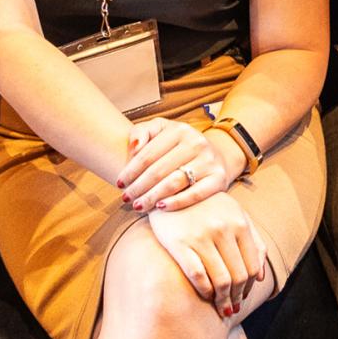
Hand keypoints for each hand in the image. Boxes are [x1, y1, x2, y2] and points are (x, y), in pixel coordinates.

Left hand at [118, 118, 236, 211]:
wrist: (217, 154)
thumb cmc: (179, 145)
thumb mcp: (161, 130)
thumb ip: (142, 132)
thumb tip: (133, 147)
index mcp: (179, 130)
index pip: (148, 154)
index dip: (130, 170)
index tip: (119, 183)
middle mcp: (196, 143)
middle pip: (159, 170)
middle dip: (138, 187)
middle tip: (125, 198)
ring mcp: (209, 161)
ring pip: (175, 183)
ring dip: (152, 197)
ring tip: (138, 206)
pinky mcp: (219, 179)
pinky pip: (195, 194)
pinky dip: (177, 202)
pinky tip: (160, 208)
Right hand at [147, 193, 268, 318]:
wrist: (172, 188)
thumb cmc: (207, 205)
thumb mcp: (234, 214)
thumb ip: (253, 241)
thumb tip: (261, 277)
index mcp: (239, 223)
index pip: (252, 266)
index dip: (249, 287)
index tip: (242, 297)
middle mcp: (223, 229)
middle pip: (238, 276)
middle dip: (236, 297)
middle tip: (231, 308)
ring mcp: (201, 236)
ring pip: (220, 280)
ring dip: (222, 300)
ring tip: (220, 308)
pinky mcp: (179, 243)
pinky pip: (198, 276)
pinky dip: (205, 291)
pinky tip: (206, 295)